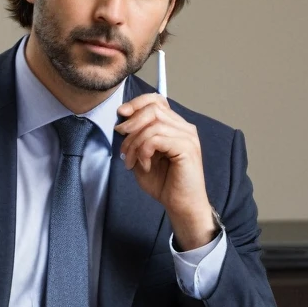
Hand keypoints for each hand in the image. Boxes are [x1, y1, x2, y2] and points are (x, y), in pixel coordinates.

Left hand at [115, 94, 216, 242]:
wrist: (181, 205)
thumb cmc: (164, 183)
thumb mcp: (142, 156)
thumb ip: (136, 138)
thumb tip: (123, 123)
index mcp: (175, 126)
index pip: (157, 100)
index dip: (137, 103)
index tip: (120, 114)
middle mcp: (184, 127)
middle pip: (153, 109)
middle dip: (131, 125)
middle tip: (122, 146)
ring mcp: (187, 137)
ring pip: (153, 124)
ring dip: (134, 143)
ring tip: (131, 162)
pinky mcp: (186, 148)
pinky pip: (157, 139)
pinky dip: (144, 151)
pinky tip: (144, 165)